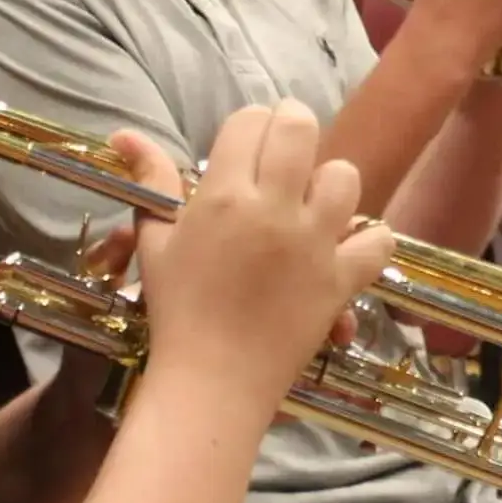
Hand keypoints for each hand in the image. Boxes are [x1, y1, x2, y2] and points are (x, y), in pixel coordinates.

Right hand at [121, 105, 394, 418]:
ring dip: (330, 182)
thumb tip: (123, 134)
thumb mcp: (156, 241)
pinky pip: (378, 241)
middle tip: (286, 148)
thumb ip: (151, 181)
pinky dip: (370, 240)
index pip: (249, 122)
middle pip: (299, 129)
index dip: (250, 125)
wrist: (211, 381)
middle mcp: (272, 209)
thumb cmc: (177, 310)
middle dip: (294, 126)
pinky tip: (349, 244)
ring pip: (344, 178)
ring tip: (313, 201)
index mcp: (222, 195)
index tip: (248, 146)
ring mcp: (312, 243)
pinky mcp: (341, 279)